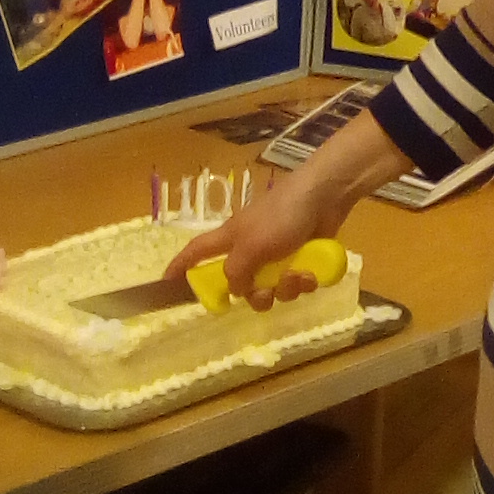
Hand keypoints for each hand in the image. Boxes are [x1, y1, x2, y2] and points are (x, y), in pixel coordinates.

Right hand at [164, 174, 320, 306]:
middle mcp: (250, 248)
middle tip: (267, 294)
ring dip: (286, 289)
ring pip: (273, 288)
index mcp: (231, 239)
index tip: (167, 283)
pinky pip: (296, 282)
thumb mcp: (251, 245)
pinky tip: (313, 274)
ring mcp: (277, 254)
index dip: (181, 266)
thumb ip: (236, 272)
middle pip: (242, 285)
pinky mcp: (301, 257)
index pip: (197, 252)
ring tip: (299, 276)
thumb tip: (235, 290)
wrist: (326, 197)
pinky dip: (304, 281)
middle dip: (256, 296)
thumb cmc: (282, 215)